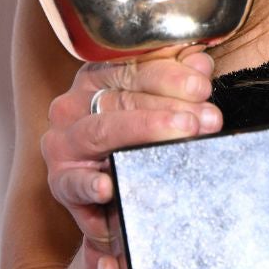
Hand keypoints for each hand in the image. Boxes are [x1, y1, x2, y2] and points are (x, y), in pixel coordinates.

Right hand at [41, 48, 220, 252]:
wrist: (113, 205)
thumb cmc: (133, 148)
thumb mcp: (154, 108)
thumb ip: (177, 81)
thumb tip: (199, 63)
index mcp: (94, 81)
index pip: (130, 68)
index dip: (170, 76)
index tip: (202, 86)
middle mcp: (73, 107)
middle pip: (122, 99)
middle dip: (169, 107)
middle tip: (206, 118)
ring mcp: (64, 144)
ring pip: (102, 131)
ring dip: (144, 130)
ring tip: (182, 133)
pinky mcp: (62, 182)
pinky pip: (74, 182)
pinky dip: (90, 184)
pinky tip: (107, 186)